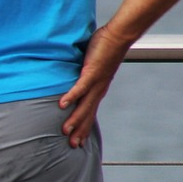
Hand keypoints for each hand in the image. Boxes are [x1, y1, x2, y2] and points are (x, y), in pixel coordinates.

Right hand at [58, 27, 133, 147]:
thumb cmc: (106, 47)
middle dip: (80, 131)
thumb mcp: (93, 66)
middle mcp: (98, 90)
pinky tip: (62, 105)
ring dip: (75, 119)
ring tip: (65, 131)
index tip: (79, 141)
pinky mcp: (92, 72)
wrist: (119, 36)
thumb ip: (84, 74)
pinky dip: (72, 97)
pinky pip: (80, 87)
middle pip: (88, 114)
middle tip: (72, 145)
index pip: (90, 112)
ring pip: (84, 105)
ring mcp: (96, 82)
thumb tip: (75, 77)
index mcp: (98, 89)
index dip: (84, 128)